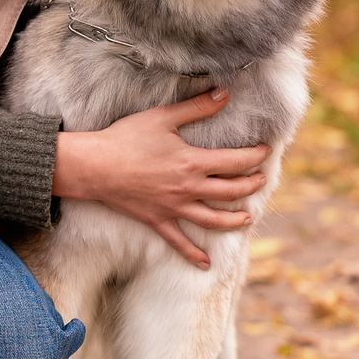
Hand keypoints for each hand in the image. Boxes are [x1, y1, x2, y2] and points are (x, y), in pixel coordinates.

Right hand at [51, 89, 269, 269]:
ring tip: (248, 217)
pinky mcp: (158, 221)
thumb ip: (197, 107)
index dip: (254, 156)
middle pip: (231, 191)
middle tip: (261, 180)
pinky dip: (193, 255)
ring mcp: (174, 208)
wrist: (95, 166)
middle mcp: (188, 189)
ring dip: (234, 220)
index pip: (235, 162)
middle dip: (251, 185)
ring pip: (213, 220)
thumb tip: (225, 94)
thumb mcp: (163, 117)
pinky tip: (206, 265)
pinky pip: (179, 242)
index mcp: (193, 162)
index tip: (264, 151)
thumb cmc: (126, 138)